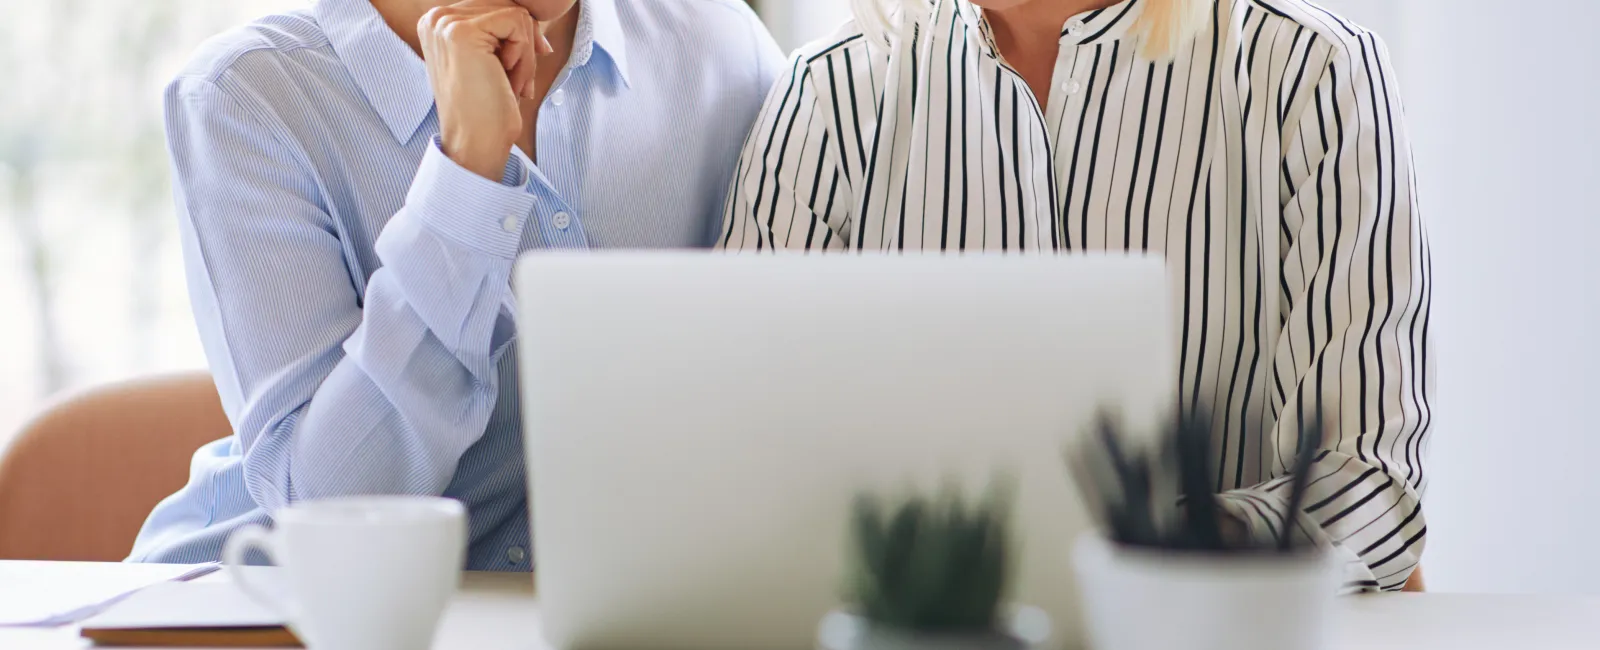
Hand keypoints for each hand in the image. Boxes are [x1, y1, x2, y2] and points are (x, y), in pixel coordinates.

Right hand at [418, 0, 554, 180]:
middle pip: (507, 6)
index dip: (520, 36)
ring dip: (525, 53)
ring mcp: (445, 23)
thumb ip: (502, 30)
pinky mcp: (462, 32)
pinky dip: (525, 56)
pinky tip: (509, 80)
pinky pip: (518, 23)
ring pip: (516, 15)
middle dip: (524, 44)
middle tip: (518, 82)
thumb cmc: (487, 107)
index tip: (522, 68)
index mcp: (438, 22)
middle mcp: (436, 17)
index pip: (496, 7)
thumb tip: (533, 15)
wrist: (476, 142)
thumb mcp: (493, 57)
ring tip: (512, 83)